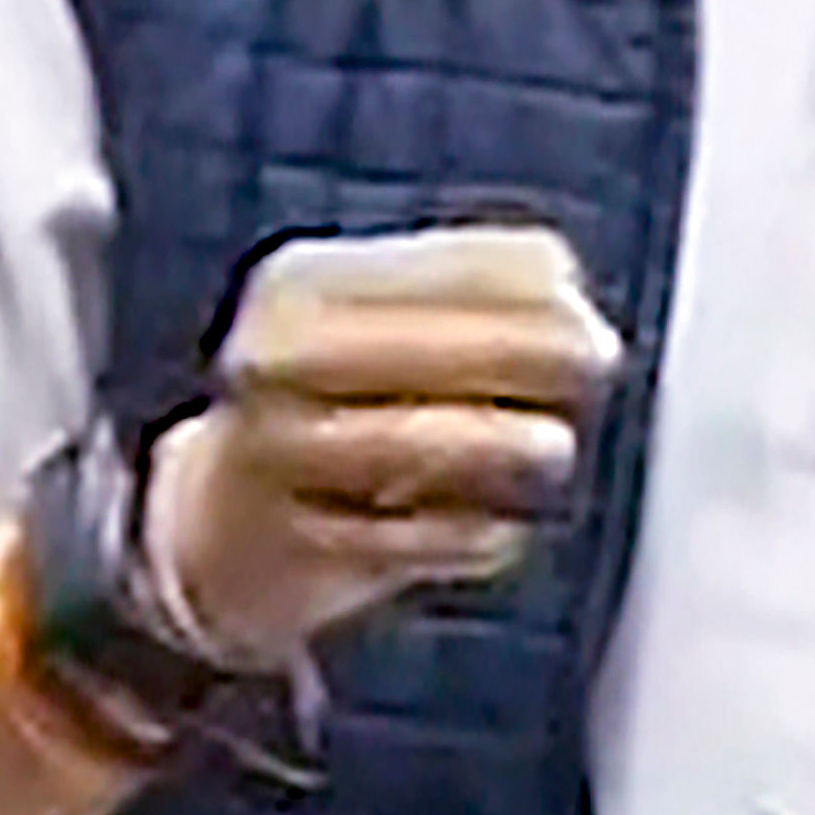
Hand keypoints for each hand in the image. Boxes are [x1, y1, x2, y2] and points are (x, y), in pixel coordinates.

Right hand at [145, 225, 622, 670]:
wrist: (216, 529)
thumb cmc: (326, 406)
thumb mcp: (373, 324)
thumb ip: (469, 288)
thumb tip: (562, 277)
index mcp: (298, 288)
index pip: (431, 265)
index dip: (525, 281)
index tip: (580, 298)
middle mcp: (272, 365)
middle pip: (421, 347)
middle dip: (523, 350)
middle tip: (598, 359)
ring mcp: (275, 459)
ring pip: (407, 443)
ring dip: (499, 443)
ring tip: (556, 444)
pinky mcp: (295, 549)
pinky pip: (405, 538)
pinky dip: (466, 530)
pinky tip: (498, 522)